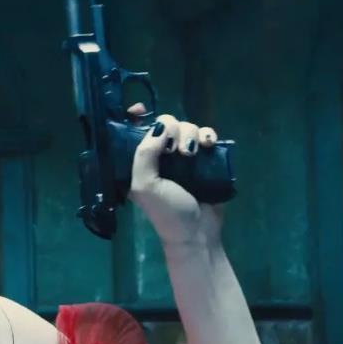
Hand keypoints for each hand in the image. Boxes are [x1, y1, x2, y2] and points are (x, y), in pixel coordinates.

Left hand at [124, 102, 224, 247]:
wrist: (198, 233)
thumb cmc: (166, 213)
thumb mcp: (145, 185)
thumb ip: (144, 154)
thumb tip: (159, 126)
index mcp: (139, 162)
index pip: (133, 132)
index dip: (135, 117)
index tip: (141, 110)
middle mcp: (160, 156)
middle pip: (165, 124)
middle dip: (172, 129)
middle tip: (176, 149)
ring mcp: (183, 157)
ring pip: (187, 127)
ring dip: (191, 134)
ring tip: (193, 153)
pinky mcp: (205, 160)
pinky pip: (206, 135)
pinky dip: (208, 135)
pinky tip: (209, 144)